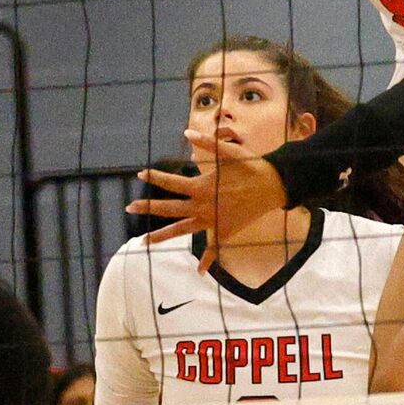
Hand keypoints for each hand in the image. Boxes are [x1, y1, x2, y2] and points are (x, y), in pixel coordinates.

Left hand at [127, 127, 286, 268]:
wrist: (274, 185)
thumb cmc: (250, 166)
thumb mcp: (228, 151)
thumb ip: (205, 143)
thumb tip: (186, 132)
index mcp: (201, 187)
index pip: (170, 183)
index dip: (155, 177)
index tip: (140, 174)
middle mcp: (203, 206)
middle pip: (169, 209)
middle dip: (148, 208)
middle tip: (129, 207)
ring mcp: (213, 221)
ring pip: (182, 230)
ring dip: (162, 236)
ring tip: (143, 241)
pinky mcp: (226, 231)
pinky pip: (214, 248)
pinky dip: (208, 260)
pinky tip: (200, 272)